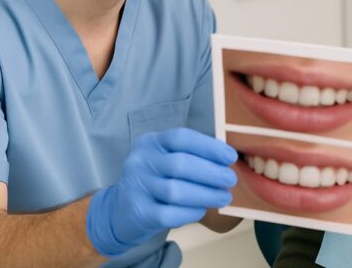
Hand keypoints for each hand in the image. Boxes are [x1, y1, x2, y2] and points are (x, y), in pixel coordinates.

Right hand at [86, 128, 237, 256]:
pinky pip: (169, 213)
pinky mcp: (137, 211)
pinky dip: (190, 212)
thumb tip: (227, 160)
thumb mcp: (166, 160)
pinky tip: (201, 210)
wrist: (120, 210)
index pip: (181, 138)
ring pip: (176, 191)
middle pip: (181, 164)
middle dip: (211, 173)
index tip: (230, 156)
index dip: (209, 146)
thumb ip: (192, 156)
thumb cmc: (155, 181)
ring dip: (206, 194)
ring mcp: (136, 186)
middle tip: (230, 180)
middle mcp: (140, 161)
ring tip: (224, 197)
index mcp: (151, 142)